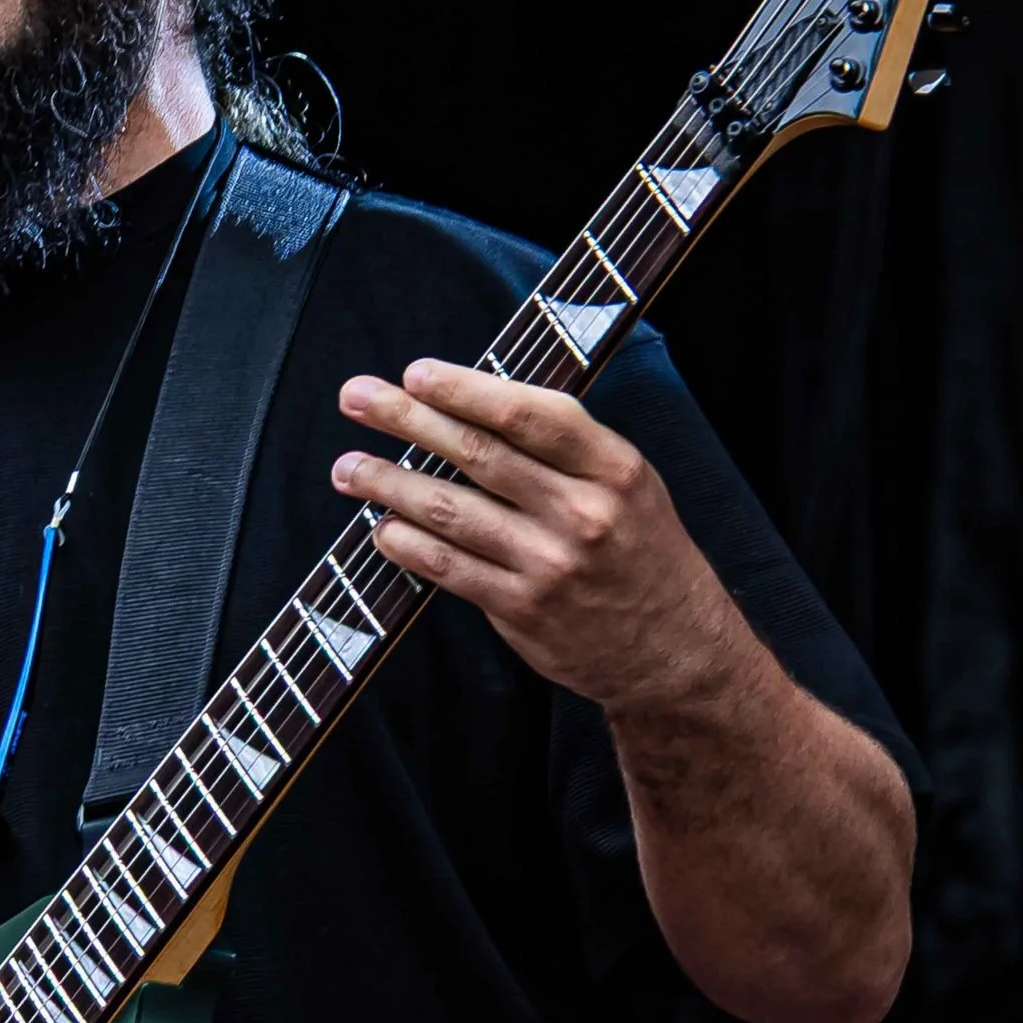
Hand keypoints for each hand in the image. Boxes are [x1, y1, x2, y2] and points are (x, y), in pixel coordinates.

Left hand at [331, 360, 744, 716]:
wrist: (674, 649)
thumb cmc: (639, 551)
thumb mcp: (627, 484)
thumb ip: (564, 447)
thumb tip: (471, 403)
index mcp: (613, 467)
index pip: (529, 414)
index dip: (465, 388)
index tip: (414, 373)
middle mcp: (582, 512)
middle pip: (477, 453)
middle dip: (406, 419)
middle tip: (355, 397)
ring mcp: (550, 564)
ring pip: (450, 510)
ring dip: (388, 484)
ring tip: (348, 468)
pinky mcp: (522, 610)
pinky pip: (447, 568)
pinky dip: (405, 543)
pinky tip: (380, 527)